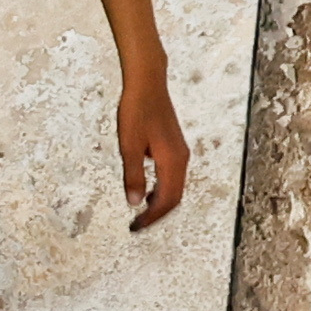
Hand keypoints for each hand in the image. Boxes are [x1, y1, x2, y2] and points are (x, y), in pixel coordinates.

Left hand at [119, 72, 190, 229]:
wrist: (148, 84)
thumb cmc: (137, 111)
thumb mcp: (129, 147)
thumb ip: (133, 176)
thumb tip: (135, 203)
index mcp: (172, 161)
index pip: (167, 200)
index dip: (152, 217)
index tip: (136, 227)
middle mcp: (181, 159)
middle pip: (175, 197)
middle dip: (157, 214)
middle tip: (138, 225)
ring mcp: (180, 152)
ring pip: (175, 186)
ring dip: (160, 202)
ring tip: (141, 212)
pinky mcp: (174, 146)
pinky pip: (172, 175)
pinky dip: (162, 188)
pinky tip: (147, 190)